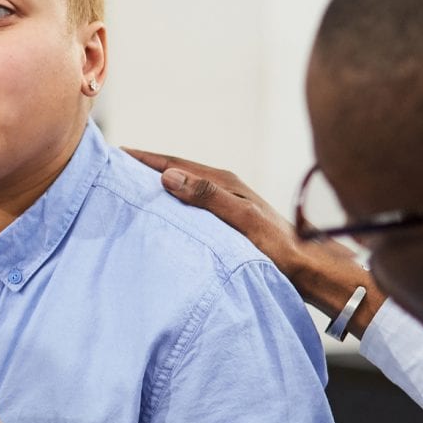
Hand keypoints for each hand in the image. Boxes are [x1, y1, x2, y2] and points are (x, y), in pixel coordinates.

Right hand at [125, 148, 382, 329]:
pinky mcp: (228, 221)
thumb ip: (208, 196)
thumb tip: (167, 175)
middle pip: (176, 171)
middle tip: (112, 167)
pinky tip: (161, 214)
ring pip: (182, 188)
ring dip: (156, 185)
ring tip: (129, 187)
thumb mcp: (243, 220)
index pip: (175, 163)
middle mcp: (225, 188)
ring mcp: (227, 204)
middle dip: (145, 167)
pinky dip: (170, 204)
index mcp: (225, 182)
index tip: (114, 153)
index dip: (144, 158)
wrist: (311, 270)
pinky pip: (189, 206)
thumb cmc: (280, 248)